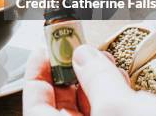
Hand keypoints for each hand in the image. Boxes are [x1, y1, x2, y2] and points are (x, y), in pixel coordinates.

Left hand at [23, 44, 155, 115]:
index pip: (36, 105)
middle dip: (67, 73)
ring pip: (87, 110)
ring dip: (90, 80)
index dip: (37, 74)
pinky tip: (117, 76)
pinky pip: (110, 114)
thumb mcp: (119, 107)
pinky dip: (110, 94)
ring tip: (98, 58)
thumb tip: (82, 56)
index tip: (45, 48)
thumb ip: (96, 78)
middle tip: (72, 47)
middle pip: (61, 106)